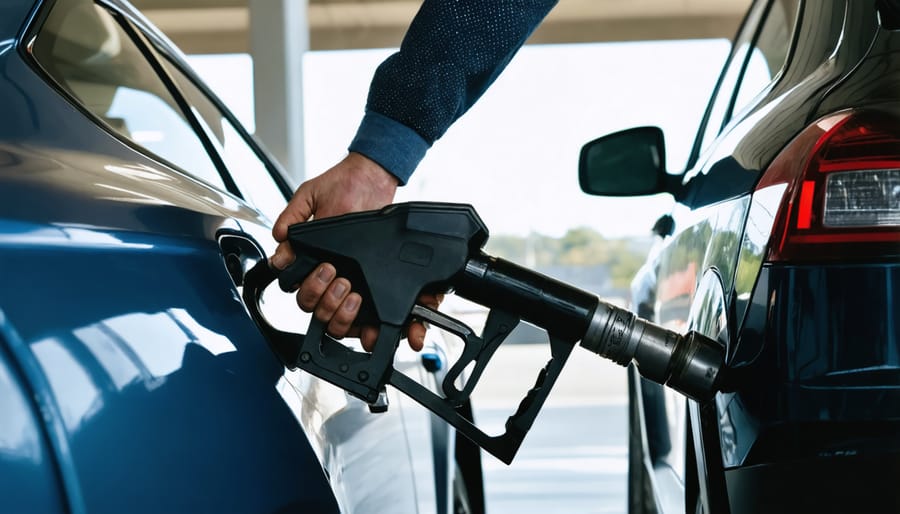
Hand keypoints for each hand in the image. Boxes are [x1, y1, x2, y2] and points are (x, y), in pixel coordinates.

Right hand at [271, 152, 433, 350]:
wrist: (372, 180)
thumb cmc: (341, 186)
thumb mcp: (310, 196)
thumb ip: (291, 216)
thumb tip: (279, 238)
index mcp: (308, 257)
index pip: (296, 287)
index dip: (305, 287)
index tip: (320, 269)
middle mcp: (325, 273)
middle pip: (312, 307)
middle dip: (320, 296)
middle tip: (333, 273)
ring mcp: (347, 280)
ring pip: (332, 317)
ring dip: (337, 309)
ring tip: (349, 286)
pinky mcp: (368, 284)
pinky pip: (361, 315)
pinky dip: (360, 320)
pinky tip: (362, 302)